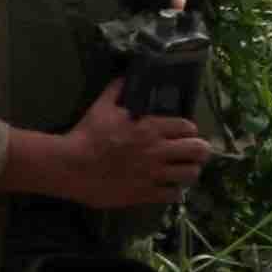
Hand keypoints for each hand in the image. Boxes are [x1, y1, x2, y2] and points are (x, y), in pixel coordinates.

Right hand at [2, 80, 212, 211]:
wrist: (70, 165)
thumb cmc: (87, 134)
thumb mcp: (102, 107)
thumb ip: (118, 90)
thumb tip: (126, 75)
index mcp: (150, 128)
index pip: (188, 127)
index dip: (190, 130)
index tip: (186, 133)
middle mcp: (157, 151)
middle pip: (198, 150)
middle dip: (201, 150)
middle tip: (195, 153)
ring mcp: (152, 174)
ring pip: (190, 174)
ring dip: (190, 171)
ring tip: (185, 171)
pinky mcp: (144, 194)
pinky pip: (172, 196)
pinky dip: (175, 193)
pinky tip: (170, 189)